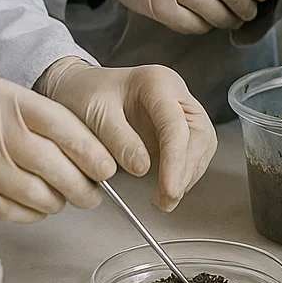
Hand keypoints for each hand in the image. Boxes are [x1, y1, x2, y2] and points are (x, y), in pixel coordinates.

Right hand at [0, 76, 116, 221]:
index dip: (90, 150)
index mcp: (6, 97)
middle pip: (50, 163)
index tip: (107, 168)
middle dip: (80, 184)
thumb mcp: (5, 102)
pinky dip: (32, 213)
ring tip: (66, 200)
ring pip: (33, 192)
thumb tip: (92, 154)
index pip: (60, 124)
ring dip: (58, 201)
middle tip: (94, 194)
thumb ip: (44, 120)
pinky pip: (12, 211)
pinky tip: (39, 207)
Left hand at [37, 59, 216, 211]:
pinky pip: (191, 156)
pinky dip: (181, 175)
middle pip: (198, 136)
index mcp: (159, 83)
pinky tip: (166, 188)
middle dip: (185, 171)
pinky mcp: (177, 132)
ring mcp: (180, 114)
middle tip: (167, 198)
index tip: (169, 188)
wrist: (81, 89)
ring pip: (200, 147)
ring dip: (186, 176)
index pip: (176, 125)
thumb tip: (142, 168)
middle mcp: (176, 96)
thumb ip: (118, 139)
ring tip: (164, 199)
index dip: (175, 160)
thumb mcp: (94, 112)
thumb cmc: (87, 93)